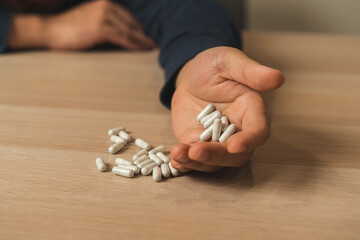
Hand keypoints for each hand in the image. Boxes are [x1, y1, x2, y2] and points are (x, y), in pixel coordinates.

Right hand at [44, 0, 155, 49]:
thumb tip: (127, 32)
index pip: (131, 15)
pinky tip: (143, 49)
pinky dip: (135, 44)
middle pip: (133, 22)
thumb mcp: (92, 19)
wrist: (51, 30)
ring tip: (155, 47)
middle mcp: (108, 6)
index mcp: (107, 3)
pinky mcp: (101, 28)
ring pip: (131, 30)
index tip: (154, 33)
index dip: (143, 25)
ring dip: (144, 40)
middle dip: (146, 32)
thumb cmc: (71, 28)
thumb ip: (109, 22)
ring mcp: (104, 16)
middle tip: (159, 41)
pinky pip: (124, 37)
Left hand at [170, 47, 283, 171]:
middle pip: (235, 154)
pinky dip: (185, 164)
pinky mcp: (199, 145)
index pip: (258, 131)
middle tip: (196, 151)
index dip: (249, 140)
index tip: (235, 146)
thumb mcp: (228, 61)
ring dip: (197, 162)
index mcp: (251, 110)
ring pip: (215, 161)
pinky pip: (196, 160)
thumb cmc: (212, 66)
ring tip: (178, 154)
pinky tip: (175, 161)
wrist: (190, 77)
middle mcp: (238, 130)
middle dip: (217, 155)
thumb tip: (278, 78)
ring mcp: (217, 141)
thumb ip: (251, 72)